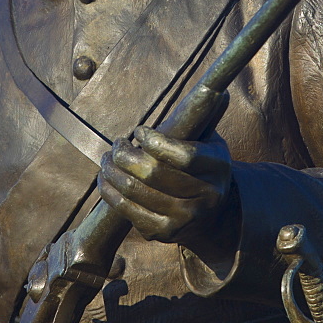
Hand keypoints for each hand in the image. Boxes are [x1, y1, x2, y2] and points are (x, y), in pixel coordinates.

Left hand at [97, 126, 232, 251]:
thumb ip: (205, 117)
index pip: (184, 155)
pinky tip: (104, 178)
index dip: (155, 142)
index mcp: (218, 168)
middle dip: (125, 154)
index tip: (139, 131)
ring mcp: (185, 219)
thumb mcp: (210, 141)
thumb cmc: (203, 166)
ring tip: (107, 158)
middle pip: (153, 174)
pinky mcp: (165, 233)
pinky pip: (128, 211)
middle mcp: (206, 197)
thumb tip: (215, 88)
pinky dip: (110, 192)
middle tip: (117, 144)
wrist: (212, 214)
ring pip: (136, 192)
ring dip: (112, 171)